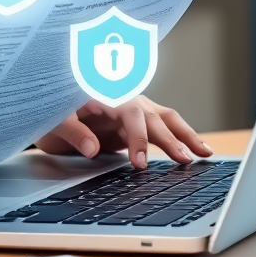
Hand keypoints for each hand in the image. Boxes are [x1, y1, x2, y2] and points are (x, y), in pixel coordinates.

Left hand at [34, 96, 212, 169]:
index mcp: (105, 93)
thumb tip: (92, 149)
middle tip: (184, 160)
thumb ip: (73, 132)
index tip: (140, 163)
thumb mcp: (53, 120)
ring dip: (185, 135)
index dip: (138, 137)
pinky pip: (163, 129)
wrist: (50, 110)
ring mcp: (134, 110)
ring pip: (166, 119)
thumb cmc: (50, 110)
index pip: (129, 113)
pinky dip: (181, 139)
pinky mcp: (138, 124)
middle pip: (152, 116)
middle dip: (169, 138)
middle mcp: (124, 99)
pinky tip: (197, 153)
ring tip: (205, 154)